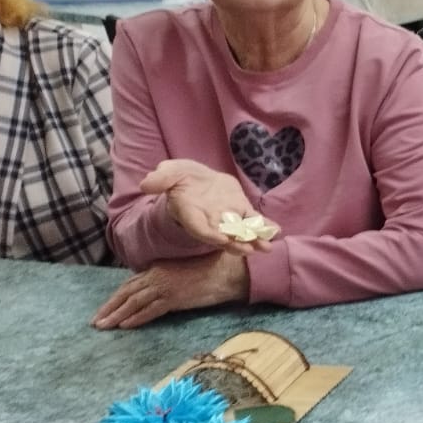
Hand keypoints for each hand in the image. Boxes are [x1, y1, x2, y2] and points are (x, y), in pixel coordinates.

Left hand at [93, 252, 250, 329]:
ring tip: (103, 326)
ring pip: (133, 302)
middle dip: (110, 307)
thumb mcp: (184, 271)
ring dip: (116, 315)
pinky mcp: (173, 298)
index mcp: (159, 267)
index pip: (131, 283)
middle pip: (127, 292)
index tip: (107, 307)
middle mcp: (157, 275)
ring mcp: (165, 286)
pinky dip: (135, 318)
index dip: (117, 296)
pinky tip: (125, 326)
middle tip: (96, 320)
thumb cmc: (212, 270)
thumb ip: (169, 278)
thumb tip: (159, 291)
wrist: (228, 272)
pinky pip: (149, 310)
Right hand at [140, 160, 272, 251]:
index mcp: (190, 212)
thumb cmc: (180, 178)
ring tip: (266, 247)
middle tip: (248, 250)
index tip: (221, 240)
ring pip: (240, 232)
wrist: (196, 178)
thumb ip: (160, 178)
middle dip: (235, 243)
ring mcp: (227, 217)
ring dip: (253, 240)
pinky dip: (263, 226)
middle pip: (222, 236)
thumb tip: (147, 183)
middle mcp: (209, 219)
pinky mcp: (240, 210)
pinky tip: (275, 231)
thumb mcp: (168, 172)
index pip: (198, 228)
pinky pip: (253, 220)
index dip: (208, 235)